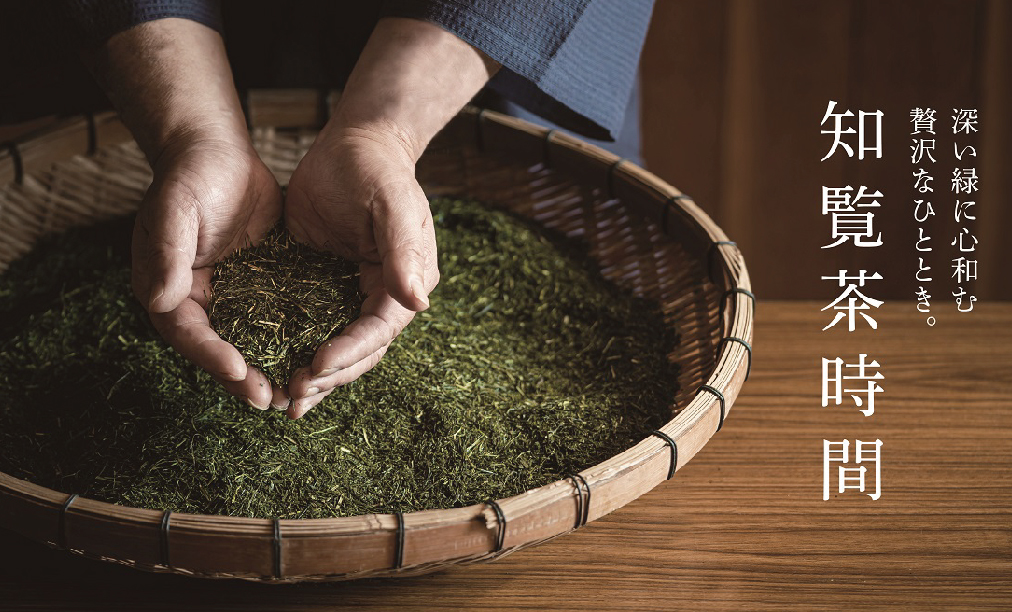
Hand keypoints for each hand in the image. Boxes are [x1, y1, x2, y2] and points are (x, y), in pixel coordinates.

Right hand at [133, 134, 285, 409]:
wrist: (218, 155)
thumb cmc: (189, 177)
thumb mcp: (175, 210)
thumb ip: (168, 253)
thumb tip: (162, 300)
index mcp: (167, 290)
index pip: (188, 333)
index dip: (212, 355)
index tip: (239, 370)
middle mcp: (198, 303)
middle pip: (219, 350)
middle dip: (244, 378)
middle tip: (272, 399)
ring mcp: (230, 298)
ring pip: (251, 343)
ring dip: (271, 368)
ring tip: (296, 394)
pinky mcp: (260, 288)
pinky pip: (276, 322)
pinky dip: (293, 342)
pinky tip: (318, 357)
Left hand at [279, 17, 496, 418]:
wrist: (355, 143)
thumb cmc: (376, 168)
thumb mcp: (391, 204)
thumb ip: (403, 252)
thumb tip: (418, 302)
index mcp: (405, 283)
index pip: (378, 330)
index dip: (349, 352)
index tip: (315, 367)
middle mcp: (383, 296)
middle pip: (360, 351)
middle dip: (329, 376)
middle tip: (294, 398)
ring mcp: (353, 293)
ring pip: (336, 347)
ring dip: (314, 376)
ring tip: (285, 400)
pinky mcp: (324, 285)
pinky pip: (312, 327)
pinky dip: (295, 349)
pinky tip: (271, 368)